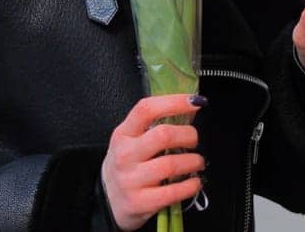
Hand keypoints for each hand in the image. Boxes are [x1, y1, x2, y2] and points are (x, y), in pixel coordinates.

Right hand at [100, 94, 205, 230]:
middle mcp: (125, 155)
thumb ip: (155, 126)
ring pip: (171, 164)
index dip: (174, 102)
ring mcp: (131, 180)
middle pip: (163, 135)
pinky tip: (194, 182)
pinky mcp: (140, 202)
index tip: (195, 102)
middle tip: (194, 140)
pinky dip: (191, 185)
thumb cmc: (127, 166)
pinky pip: (173, 192)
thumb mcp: (132, 142)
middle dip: (189, 135)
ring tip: (197, 162)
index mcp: (123, 134)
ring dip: (193, 161)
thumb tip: (191, 110)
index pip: (147, 110)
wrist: (107, 202)